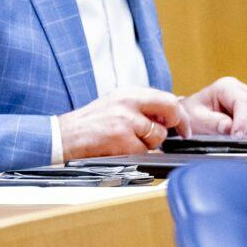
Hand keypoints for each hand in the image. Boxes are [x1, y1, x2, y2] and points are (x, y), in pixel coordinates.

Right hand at [56, 87, 183, 159]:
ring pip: (158, 135)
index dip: (179, 114)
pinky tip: (120, 148)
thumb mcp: (116, 104)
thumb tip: (169, 115)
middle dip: (178, 124)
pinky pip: (145, 150)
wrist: (64, 135)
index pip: (166, 98)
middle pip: (171, 108)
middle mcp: (129, 101)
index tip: (182, 126)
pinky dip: (137, 153)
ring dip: (149, 144)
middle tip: (179, 134)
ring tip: (128, 141)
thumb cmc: (89, 124)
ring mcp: (126, 119)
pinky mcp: (122, 138)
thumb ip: (141, 107)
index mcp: (129, 92)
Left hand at [182, 76, 246, 138]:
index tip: (237, 136)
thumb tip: (229, 127)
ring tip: (240, 142)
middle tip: (241, 141)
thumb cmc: (193, 116)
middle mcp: (243, 91)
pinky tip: (243, 141)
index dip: (243, 120)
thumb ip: (211, 123)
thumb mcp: (195, 119)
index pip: (244, 101)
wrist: (191, 118)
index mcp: (227, 87)